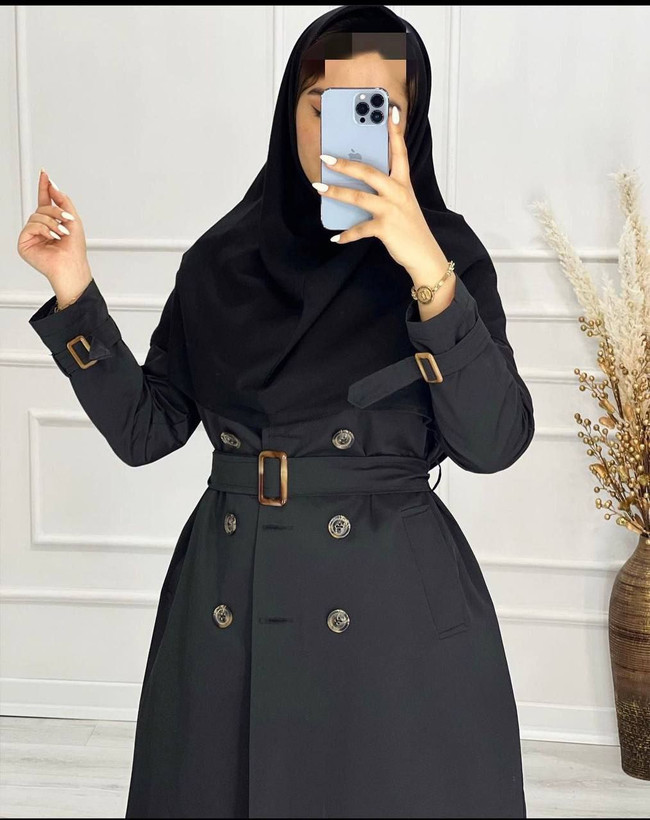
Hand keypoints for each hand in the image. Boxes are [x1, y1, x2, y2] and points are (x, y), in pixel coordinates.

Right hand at [17, 169, 91, 301]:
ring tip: (61, 233)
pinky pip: (30, 226)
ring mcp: (32, 235)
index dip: (45, 187)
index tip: (45, 174)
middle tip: (66, 220)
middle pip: (42, 208)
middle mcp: (41, 228)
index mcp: (52, 223)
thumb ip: (63, 201)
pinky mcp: (24, 243)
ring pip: (36, 216)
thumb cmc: (74, 250)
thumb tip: (53, 185)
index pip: (45, 201)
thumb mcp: (73, 220)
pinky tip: (52, 238)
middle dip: (55, 212)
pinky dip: (44, 229)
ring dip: (52, 223)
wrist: (71, 266)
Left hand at [312, 106, 448, 280]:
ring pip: (359, 197)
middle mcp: (398, 193)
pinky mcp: (385, 228)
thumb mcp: (401, 204)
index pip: (399, 152)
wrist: (424, 254)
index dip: (394, 132)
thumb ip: (384, 192)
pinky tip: (335, 238)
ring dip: (336, 192)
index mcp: (403, 183)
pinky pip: (360, 229)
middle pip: (369, 172)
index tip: (389, 112)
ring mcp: (392, 210)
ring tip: (319, 188)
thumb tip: (356, 186)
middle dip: (346, 164)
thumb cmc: (410, 228)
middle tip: (326, 158)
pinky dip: (346, 235)